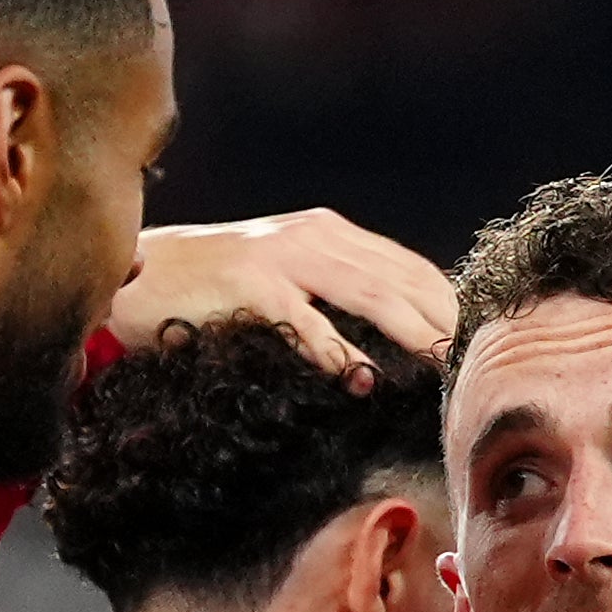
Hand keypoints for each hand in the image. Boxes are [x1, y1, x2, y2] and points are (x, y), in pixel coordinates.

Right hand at [108, 210, 457, 388]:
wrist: (132, 274)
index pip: (407, 266)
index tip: (479, 340)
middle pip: (400, 279)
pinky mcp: (251, 286)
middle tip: (478, 360)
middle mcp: (311, 236)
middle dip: (444, 319)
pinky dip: (337, 353)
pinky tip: (364, 379)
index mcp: (325, 232)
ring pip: (368, 294)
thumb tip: (393, 325)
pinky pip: (306, 323)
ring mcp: (281, 258)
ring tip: (444, 364)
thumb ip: (332, 289)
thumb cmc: (209, 287)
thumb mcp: (281, 275)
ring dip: (412, 331)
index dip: (447, 301)